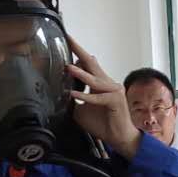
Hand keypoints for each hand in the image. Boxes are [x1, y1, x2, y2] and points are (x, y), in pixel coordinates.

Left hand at [64, 35, 141, 158]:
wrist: (118, 138)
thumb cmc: (102, 124)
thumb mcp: (80, 110)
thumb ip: (74, 99)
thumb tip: (59, 93)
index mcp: (99, 83)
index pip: (87, 64)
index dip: (77, 53)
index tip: (67, 40)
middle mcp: (107, 83)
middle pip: (92, 63)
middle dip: (79, 51)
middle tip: (68, 38)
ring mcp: (113, 90)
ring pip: (94, 80)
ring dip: (80, 73)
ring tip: (68, 67)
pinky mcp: (115, 100)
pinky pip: (97, 97)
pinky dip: (85, 96)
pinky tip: (74, 94)